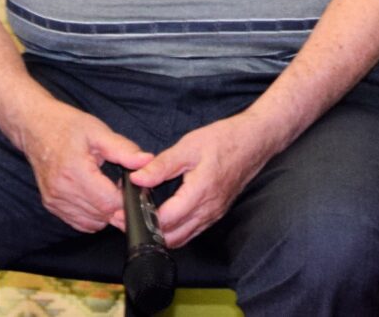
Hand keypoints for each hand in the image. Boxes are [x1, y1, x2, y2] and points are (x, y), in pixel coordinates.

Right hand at [16, 101, 150, 232]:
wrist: (36, 128)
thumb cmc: (68, 126)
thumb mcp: (99, 131)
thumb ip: (124, 149)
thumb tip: (147, 161)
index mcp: (74, 172)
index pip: (109, 203)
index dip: (127, 198)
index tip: (134, 186)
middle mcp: (61, 192)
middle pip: (102, 215)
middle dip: (120, 206)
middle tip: (124, 187)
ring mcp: (54, 201)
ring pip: (92, 223)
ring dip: (107, 213)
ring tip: (110, 190)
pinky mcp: (51, 205)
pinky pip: (79, 222)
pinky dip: (93, 216)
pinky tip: (97, 197)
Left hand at [134, 110, 283, 248]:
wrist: (256, 140)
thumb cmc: (225, 139)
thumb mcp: (189, 146)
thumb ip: (162, 165)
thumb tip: (137, 179)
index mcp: (200, 193)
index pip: (165, 220)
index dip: (141, 220)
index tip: (122, 212)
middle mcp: (208, 210)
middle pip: (171, 237)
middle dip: (147, 232)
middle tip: (125, 219)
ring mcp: (214, 214)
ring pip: (182, 238)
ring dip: (160, 234)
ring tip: (140, 219)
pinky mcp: (216, 213)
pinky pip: (192, 231)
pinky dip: (175, 231)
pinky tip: (162, 218)